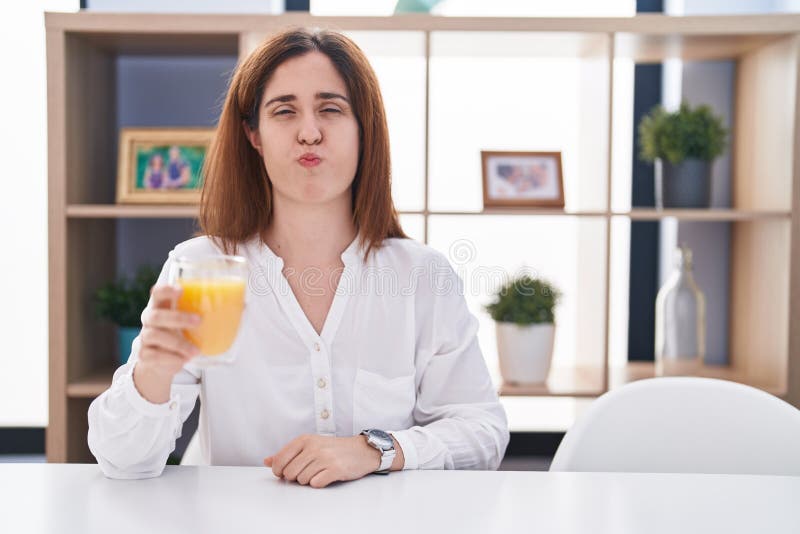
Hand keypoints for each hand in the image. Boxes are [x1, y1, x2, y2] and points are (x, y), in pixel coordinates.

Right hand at [133, 285, 201, 402]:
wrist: (161, 361)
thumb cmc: (180, 335)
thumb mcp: (191, 323)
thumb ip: (208, 313)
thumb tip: (241, 305)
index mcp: (162, 307)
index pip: (157, 293)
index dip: (166, 290)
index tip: (181, 289)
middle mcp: (150, 320)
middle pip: (156, 315)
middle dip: (177, 318)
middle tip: (198, 321)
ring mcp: (145, 337)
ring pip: (155, 336)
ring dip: (178, 343)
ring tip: (195, 351)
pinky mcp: (145, 355)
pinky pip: (154, 356)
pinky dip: (171, 359)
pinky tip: (183, 360)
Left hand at [263, 434, 380, 488]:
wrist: (361, 450)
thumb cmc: (333, 448)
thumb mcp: (309, 445)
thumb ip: (287, 453)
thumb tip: (267, 461)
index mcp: (304, 439)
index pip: (280, 459)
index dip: (279, 470)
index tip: (284, 472)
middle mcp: (313, 447)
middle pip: (289, 473)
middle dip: (295, 477)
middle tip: (305, 471)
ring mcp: (325, 458)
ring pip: (302, 480)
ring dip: (308, 480)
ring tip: (319, 471)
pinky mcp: (335, 469)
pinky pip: (316, 484)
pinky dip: (319, 483)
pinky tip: (326, 475)